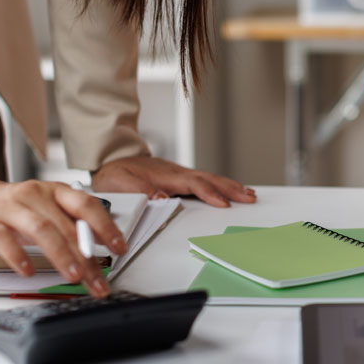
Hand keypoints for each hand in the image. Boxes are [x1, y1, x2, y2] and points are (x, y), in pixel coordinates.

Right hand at [0, 160, 124, 296]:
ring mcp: (10, 208)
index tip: (119, 248)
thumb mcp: (46, 208)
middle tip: (98, 280)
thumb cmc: (14, 206)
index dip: (106, 226)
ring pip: (41, 230)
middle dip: (86, 256)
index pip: (87, 205)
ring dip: (61, 255)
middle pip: (67, 226)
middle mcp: (35, 195)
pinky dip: (18, 256)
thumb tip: (100, 247)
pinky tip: (28, 271)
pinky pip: (4, 239)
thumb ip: (71, 224)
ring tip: (74, 275)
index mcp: (55, 191)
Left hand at [92, 156, 255, 206]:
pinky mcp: (179, 177)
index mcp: (166, 176)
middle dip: (232, 188)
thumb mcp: (122, 184)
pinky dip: (220, 184)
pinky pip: (205, 180)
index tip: (225, 204)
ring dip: (230, 186)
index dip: (210, 194)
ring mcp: (180, 174)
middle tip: (250, 197)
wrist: (112, 159)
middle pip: (210, 179)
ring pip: (210, 178)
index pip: (194, 185)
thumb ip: (143, 191)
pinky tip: (228, 189)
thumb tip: (165, 199)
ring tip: (249, 193)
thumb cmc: (115, 174)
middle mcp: (177, 173)